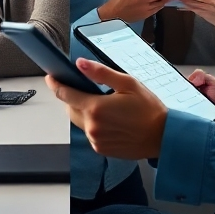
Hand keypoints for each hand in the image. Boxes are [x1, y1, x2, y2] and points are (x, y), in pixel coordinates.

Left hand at [46, 58, 166, 159]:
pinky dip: (92, 123)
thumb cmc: (149, 109)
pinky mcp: (102, 149)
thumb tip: (80, 63)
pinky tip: (108, 118)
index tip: (51, 77)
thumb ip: (101, 73)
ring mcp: (96, 140)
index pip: (66, 94)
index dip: (56, 84)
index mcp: (96, 108)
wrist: (163, 137)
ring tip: (101, 102)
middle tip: (83, 87)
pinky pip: (89, 133)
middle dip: (71, 97)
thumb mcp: (127, 83)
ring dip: (83, 110)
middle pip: (70, 108)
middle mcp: (92, 127)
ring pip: (79, 121)